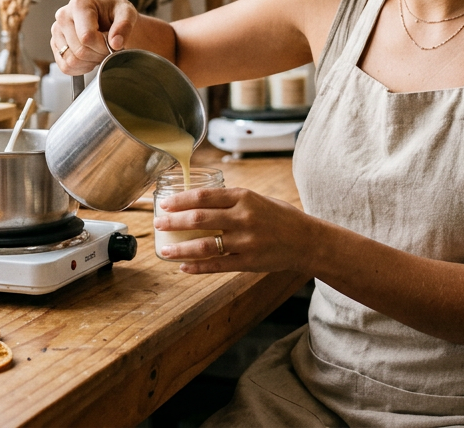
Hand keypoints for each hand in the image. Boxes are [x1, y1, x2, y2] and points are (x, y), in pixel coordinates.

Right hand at [51, 0, 136, 75]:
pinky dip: (81, 68)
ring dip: (90, 62)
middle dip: (99, 55)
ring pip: (72, 61)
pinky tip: (90, 58)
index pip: (87, 37)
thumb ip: (124, 26)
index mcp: (79, 5)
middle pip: (79, 51)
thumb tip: (115, 43)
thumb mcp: (127, 14)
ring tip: (99, 51)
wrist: (108, 18)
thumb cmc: (116, 14)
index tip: (114, 44)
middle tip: (108, 49)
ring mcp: (56, 32)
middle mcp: (63, 16)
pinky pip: (66, 67)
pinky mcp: (55, 45)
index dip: (103, 47)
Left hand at [153, 187, 319, 274]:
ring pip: (205, 245)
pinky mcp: (248, 262)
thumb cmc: (280, 217)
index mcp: (244, 198)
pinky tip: (183, 267)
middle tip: (157, 223)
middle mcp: (243, 218)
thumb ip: (231, 200)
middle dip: (174, 222)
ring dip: (180, 249)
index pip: (204, 196)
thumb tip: (199, 201)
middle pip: (199, 219)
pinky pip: (217, 265)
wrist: (307, 241)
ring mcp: (246, 242)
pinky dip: (197, 267)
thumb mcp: (257, 199)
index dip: (180, 200)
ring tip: (164, 250)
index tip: (164, 203)